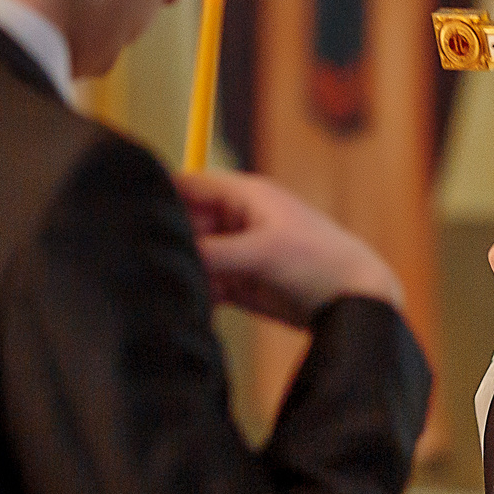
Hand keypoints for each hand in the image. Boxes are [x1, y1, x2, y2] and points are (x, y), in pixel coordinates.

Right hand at [176, 171, 401, 327]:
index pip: (190, 186)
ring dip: (184, 274)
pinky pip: (207, 286)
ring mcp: (239, 253)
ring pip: (195, 259)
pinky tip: (191, 308)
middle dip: (171, 244)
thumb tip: (172, 257)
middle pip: (186, 225)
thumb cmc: (321, 263)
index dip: (161, 197)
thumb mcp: (263, 253)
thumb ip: (214, 254)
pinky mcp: (242, 285)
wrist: (358, 304)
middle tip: (154, 266)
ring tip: (174, 290)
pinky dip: (198, 296)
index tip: (134, 216)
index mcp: (245, 196)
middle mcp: (238, 221)